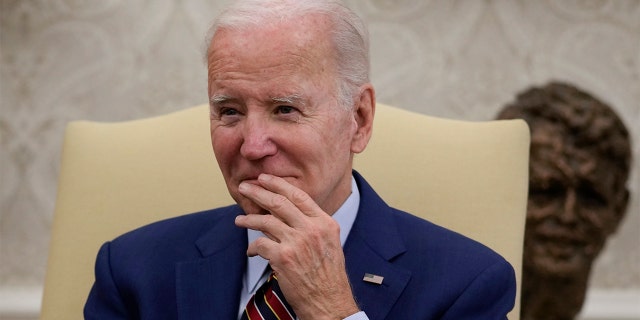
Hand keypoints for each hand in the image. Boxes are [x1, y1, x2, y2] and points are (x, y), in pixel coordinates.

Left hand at [234, 173, 359, 318]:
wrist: (329, 302)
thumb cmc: (328, 276)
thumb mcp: (329, 243)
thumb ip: (312, 225)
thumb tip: (287, 212)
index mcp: (325, 223)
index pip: (299, 196)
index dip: (279, 185)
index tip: (264, 179)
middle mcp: (312, 229)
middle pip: (279, 202)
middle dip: (258, 192)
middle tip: (245, 187)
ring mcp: (297, 242)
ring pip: (266, 221)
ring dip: (249, 219)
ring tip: (240, 220)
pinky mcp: (283, 258)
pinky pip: (260, 244)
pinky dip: (253, 246)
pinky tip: (251, 250)